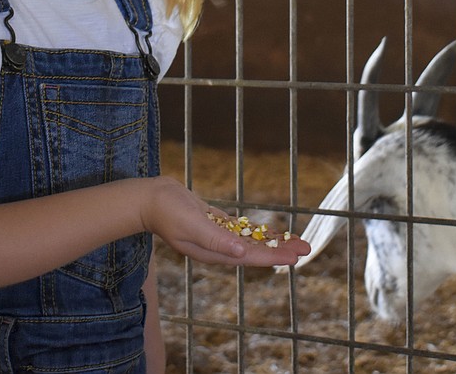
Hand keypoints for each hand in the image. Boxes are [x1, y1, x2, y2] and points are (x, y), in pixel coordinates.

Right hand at [141, 176, 310, 266]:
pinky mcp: (211, 222)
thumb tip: (240, 253)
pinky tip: (264, 231)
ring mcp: (214, 235)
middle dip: (280, 249)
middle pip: (254, 251)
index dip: (274, 257)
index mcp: (213, 251)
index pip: (250, 257)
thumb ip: (215, 240)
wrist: (148, 198)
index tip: (296, 258)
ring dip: (270, 240)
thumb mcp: (192, 225)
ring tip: (293, 239)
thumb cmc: (166, 211)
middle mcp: (216, 247)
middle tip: (306, 247)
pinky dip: (253, 231)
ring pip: (249, 240)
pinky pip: (238, 230)